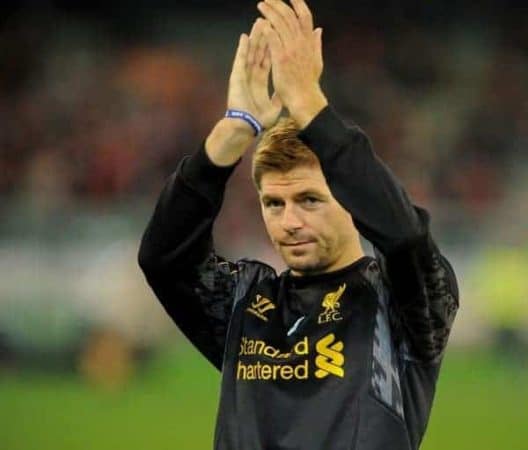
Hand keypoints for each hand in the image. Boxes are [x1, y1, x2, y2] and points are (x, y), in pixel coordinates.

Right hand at [206, 19, 281, 165]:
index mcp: (260, 83)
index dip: (272, 48)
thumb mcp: (275, 106)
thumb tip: (285, 91)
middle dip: (264, 37)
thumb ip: (278, 96)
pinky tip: (244, 37)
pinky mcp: (236, 78)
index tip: (277, 35)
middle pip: (259, 53)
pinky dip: (242, 49)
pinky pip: (240, 60)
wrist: (247, 127)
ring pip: (250, 53)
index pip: (268, 60)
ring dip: (254, 38)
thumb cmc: (259, 120)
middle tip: (268, 22)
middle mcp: (251, 77)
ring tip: (258, 23)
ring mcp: (243, 76)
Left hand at [258, 0, 327, 126]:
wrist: (304, 99)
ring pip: (281, 24)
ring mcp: (291, 50)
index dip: (298, 4)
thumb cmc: (308, 83)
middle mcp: (301, 43)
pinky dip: (268, 29)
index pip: (305, 17)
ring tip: (261, 5)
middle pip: (290, 16)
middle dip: (278, 4)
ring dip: (270, 12)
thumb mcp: (317, 61)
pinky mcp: (281, 58)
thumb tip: (319, 30)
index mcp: (309, 43)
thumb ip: (316, 44)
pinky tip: (261, 22)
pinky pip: (274, 39)